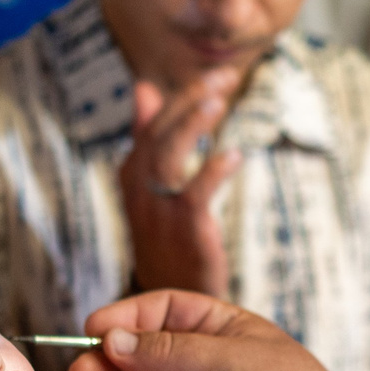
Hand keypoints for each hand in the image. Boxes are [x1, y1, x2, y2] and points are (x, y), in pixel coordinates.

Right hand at [117, 76, 241, 297]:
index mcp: (132, 174)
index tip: (216, 73)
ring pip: (169, 157)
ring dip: (193, 124)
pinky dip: (214, 170)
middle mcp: (139, 190)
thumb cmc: (166, 236)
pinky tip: (236, 154)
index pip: (154, 125)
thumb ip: (148, 136)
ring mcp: (158, 211)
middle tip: (223, 77)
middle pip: (160, 134)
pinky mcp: (184, 231)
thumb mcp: (152, 185)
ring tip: (219, 99)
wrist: (169, 298)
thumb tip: (144, 88)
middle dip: (189, 101)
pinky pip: (195, 194)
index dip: (182, 97)